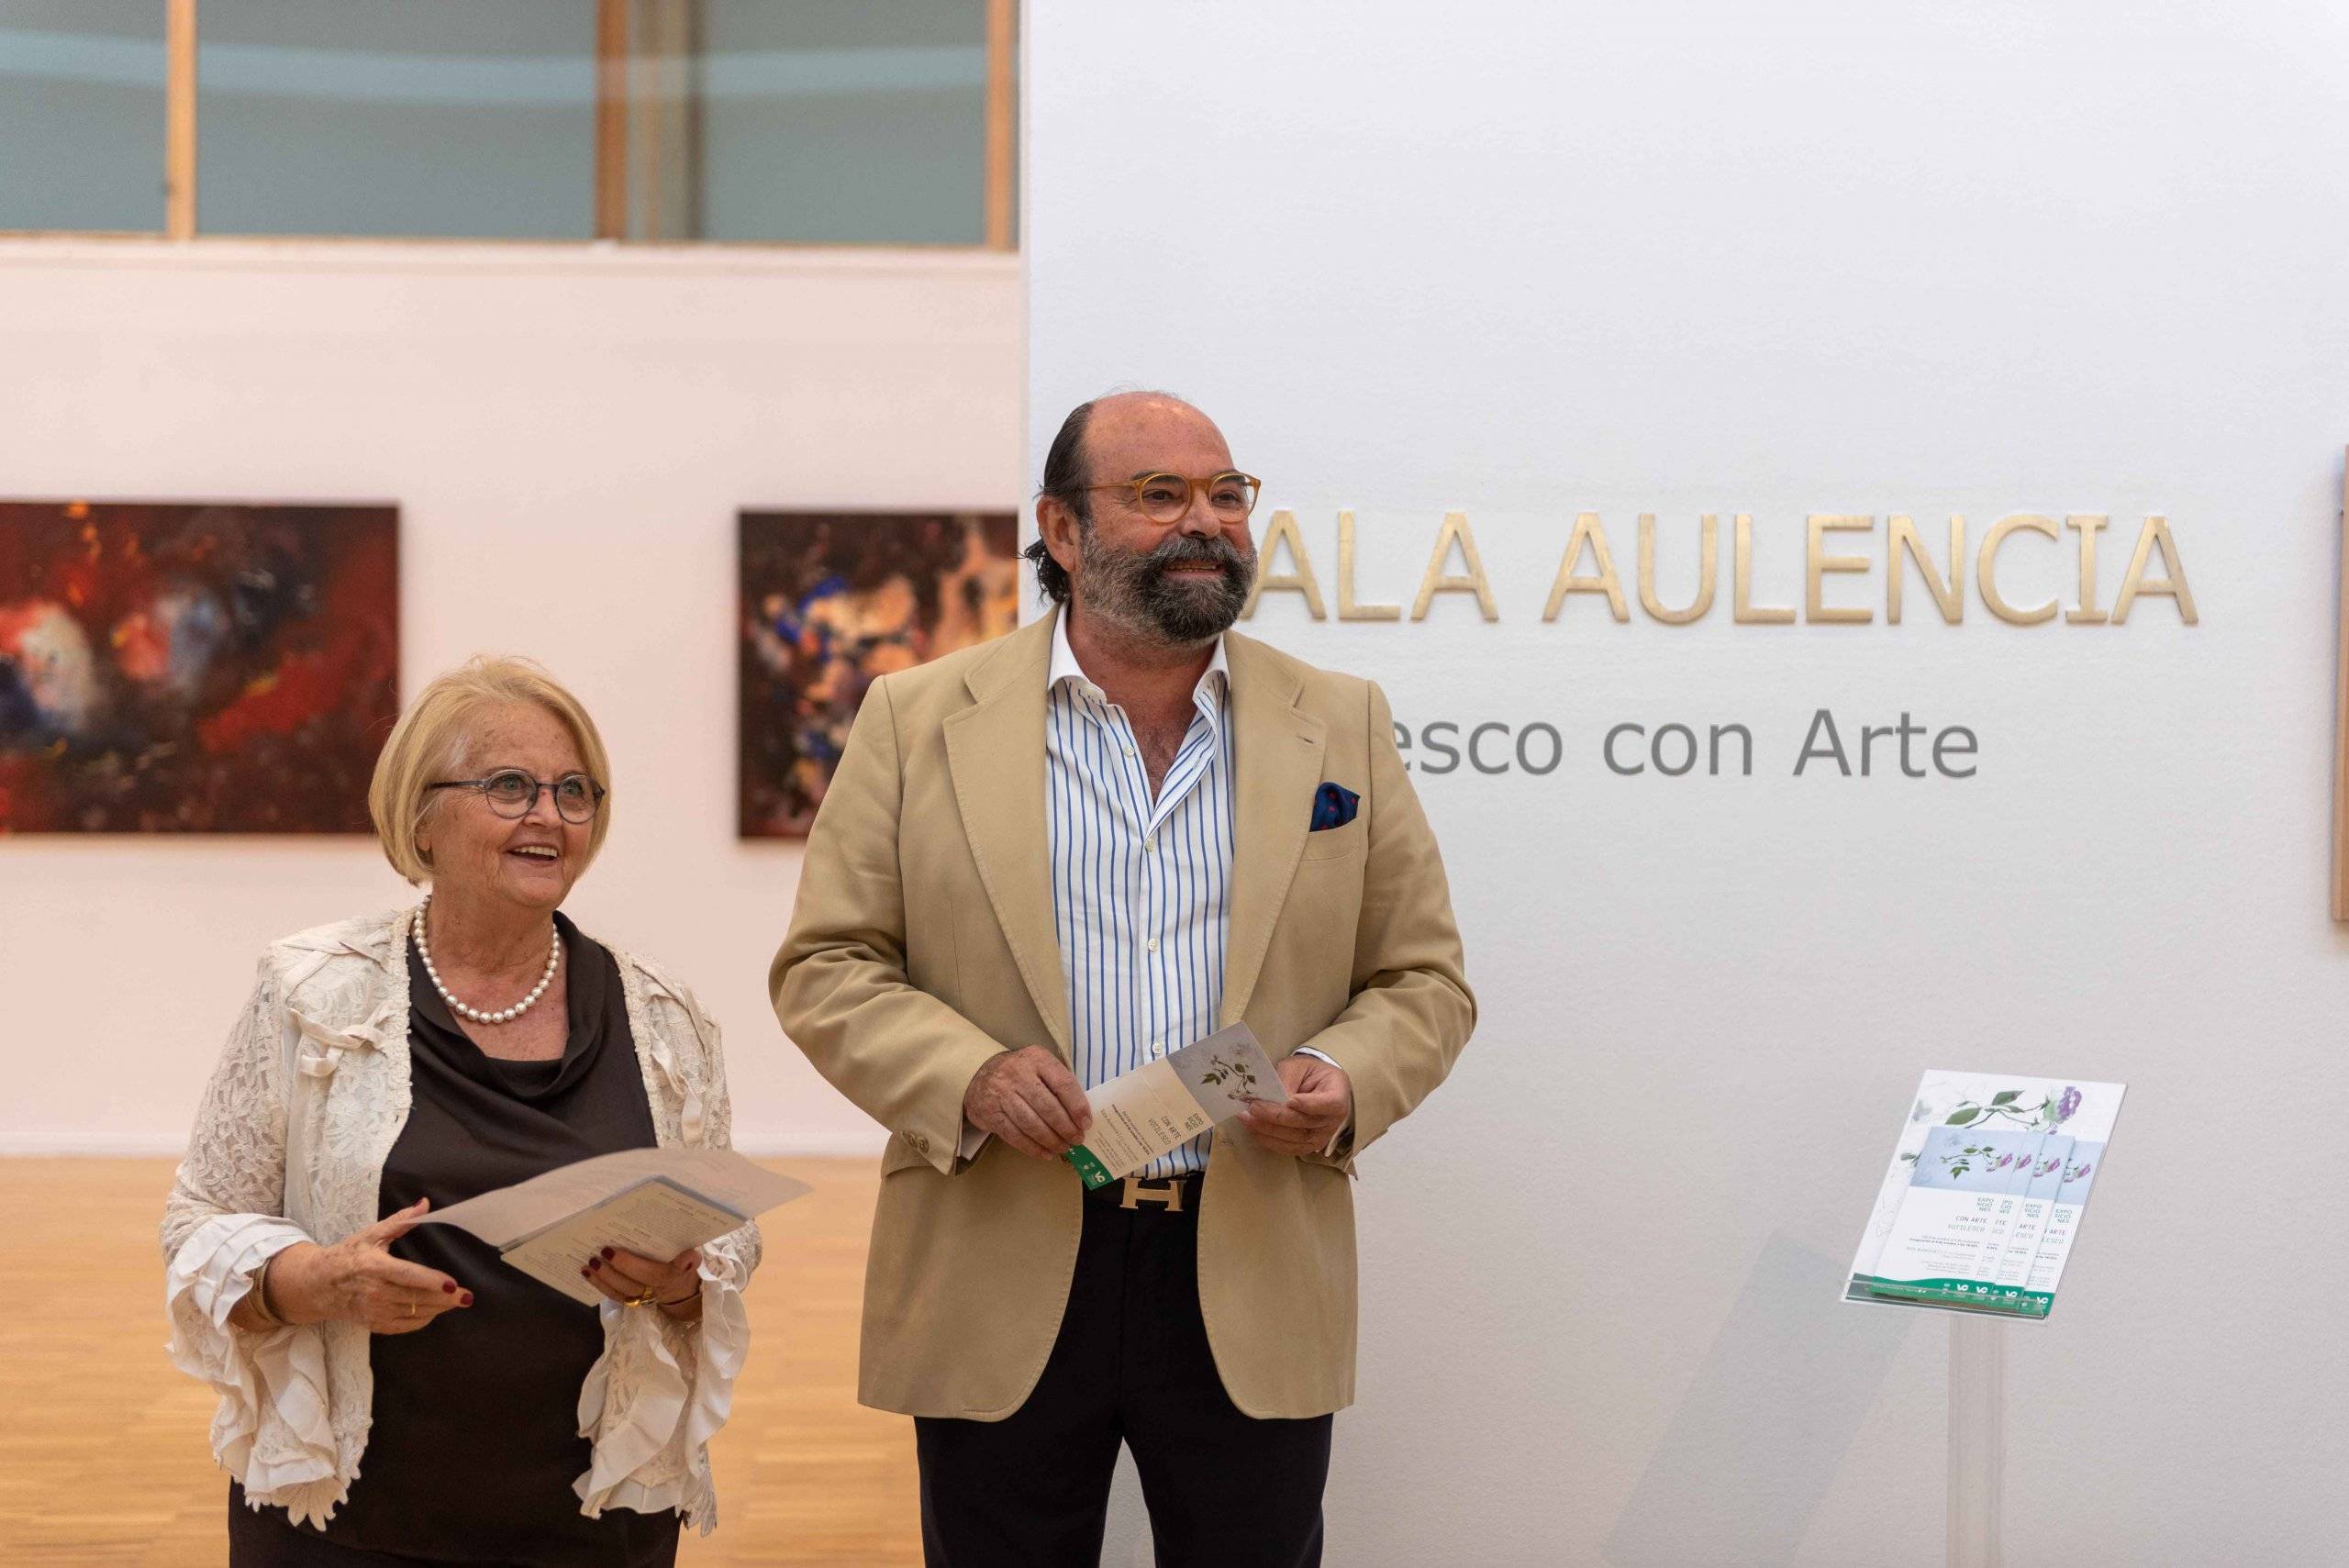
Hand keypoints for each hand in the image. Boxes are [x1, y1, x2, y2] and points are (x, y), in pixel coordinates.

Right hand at [269, 1199, 470, 1334]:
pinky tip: (435, 1311)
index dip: (432, 1282)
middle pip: (416, 1298)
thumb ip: (400, 1221)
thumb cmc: (347, 1255)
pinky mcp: (374, 1324)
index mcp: (374, 1267)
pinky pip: (404, 1326)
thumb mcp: (370, 1234)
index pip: (408, 1277)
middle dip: (445, 1299)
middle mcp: (375, 1292)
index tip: (453, 1284)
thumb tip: (425, 1204)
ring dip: (438, 1309)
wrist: (318, 1285)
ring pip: (414, 1314)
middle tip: (467, 1296)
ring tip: (457, 1302)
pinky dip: (422, 1320)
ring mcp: (374, 1311)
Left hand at [583, 1246, 703, 1322]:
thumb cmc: (683, 1270)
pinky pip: (614, 1295)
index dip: (650, 1265)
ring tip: (590, 1263)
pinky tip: (587, 1273)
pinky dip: (600, 1285)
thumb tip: (690, 1256)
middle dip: (620, 1268)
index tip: (637, 1253)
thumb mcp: (691, 1263)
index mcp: (673, 1278)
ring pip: (622, 1291)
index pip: (663, 1273)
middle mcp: (656, 1291)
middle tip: (604, 1251)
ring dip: (604, 1278)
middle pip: (636, 1283)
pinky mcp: (631, 1301)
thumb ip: (689, 1259)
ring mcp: (643, 1298)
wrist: (681, 1294)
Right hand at [964, 1045, 1091, 1158]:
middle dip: (1066, 1128)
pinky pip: (1014, 1135)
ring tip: (1063, 1148)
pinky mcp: (990, 1113)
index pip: (1063, 1083)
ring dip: (1051, 1140)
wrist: (977, 1074)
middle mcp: (1018, 1075)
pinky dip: (1032, 1147)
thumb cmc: (1019, 1072)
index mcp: (1037, 1059)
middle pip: (1047, 1107)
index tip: (1085, 1123)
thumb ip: (1058, 1083)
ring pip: (1031, 1124)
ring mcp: (1002, 1094)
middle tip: (1077, 1139)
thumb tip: (1081, 1115)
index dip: (1077, 1106)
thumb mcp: (1039, 1065)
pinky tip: (1045, 1153)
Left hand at [1239, 1055, 1352, 1157]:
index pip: (1330, 1104)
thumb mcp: (1298, 1066)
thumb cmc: (1309, 1073)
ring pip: (1295, 1138)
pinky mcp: (1308, 1147)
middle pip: (1305, 1123)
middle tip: (1253, 1107)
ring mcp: (1321, 1137)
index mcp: (1338, 1095)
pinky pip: (1289, 1148)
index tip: (1290, 1100)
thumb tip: (1274, 1099)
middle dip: (1276, 1116)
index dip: (1310, 1104)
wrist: (1315, 1087)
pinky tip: (1254, 1130)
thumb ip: (1288, 1079)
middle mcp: (1333, 1121)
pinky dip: (1270, 1141)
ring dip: (1268, 1130)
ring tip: (1247, 1118)